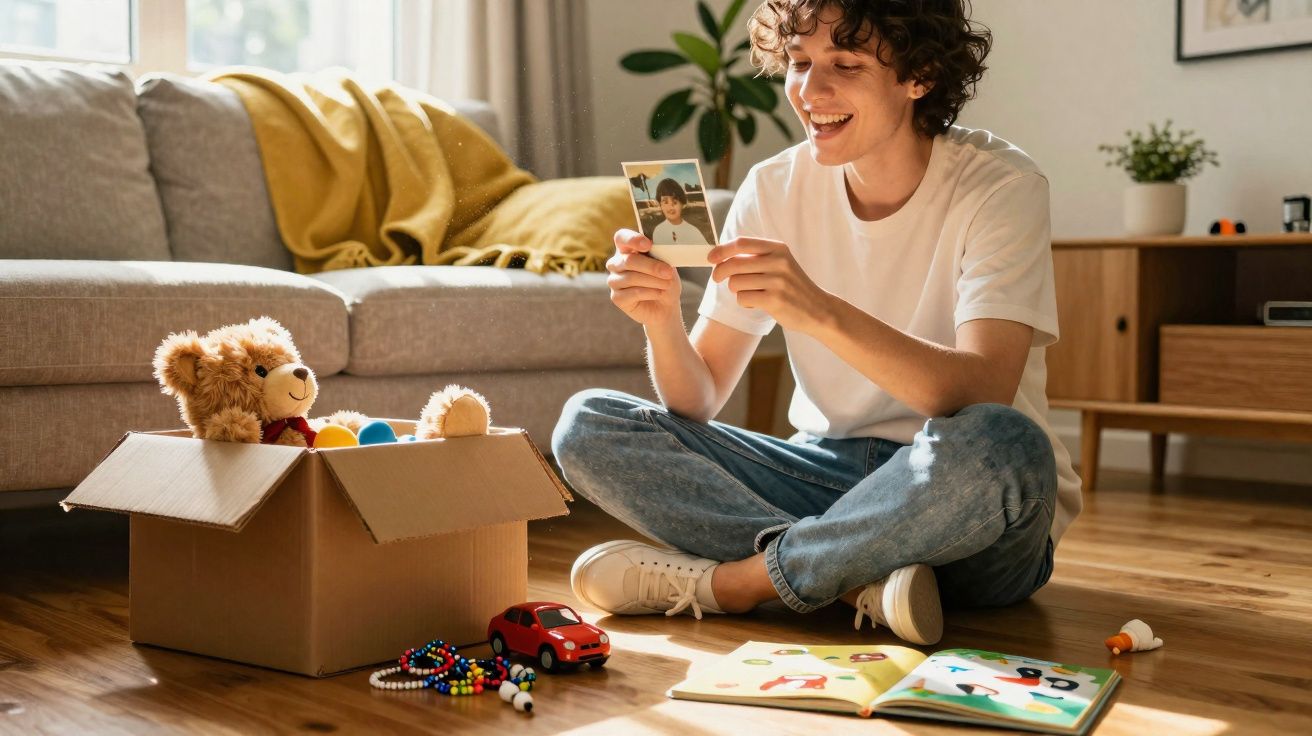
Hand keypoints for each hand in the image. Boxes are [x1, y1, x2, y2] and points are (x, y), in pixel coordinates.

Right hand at [607, 229, 682, 327]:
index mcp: (627, 248)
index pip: (622, 237)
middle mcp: (616, 263)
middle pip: (629, 260)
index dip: (633, 239)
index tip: (648, 245)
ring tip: (667, 284)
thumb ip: (661, 254)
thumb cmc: (665, 280)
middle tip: (668, 272)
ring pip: (631, 277)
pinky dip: (650, 292)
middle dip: (652, 267)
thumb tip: (661, 248)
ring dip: (654, 281)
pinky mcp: (616, 297)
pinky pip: (633, 293)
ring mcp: (614, 280)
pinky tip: (659, 293)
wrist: (666, 305)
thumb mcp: (667, 263)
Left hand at [709, 237, 831, 332]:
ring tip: (751, 293)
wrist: (818, 309)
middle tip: (717, 278)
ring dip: (736, 290)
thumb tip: (720, 255)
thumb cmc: (792, 286)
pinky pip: (742, 298)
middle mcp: (778, 261)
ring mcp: (777, 281)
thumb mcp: (780, 263)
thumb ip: (756, 256)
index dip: (721, 250)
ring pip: (735, 283)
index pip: (741, 243)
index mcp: (778, 248)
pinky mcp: (774, 300)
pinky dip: (744, 302)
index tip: (711, 258)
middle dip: (719, 272)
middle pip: (733, 263)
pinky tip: (757, 303)